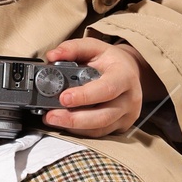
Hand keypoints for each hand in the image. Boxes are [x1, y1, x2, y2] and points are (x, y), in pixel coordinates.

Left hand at [39, 38, 155, 136]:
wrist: (130, 72)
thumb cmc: (110, 60)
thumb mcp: (94, 47)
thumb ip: (73, 49)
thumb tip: (52, 55)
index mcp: (125, 76)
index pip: (107, 89)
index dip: (85, 96)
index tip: (64, 98)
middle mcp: (130, 98)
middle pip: (103, 116)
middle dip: (74, 119)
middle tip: (51, 116)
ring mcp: (127, 115)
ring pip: (100, 129)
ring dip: (73, 127)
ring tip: (52, 119)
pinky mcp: (121, 126)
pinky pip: (99, 133)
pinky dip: (79, 131)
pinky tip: (64, 124)